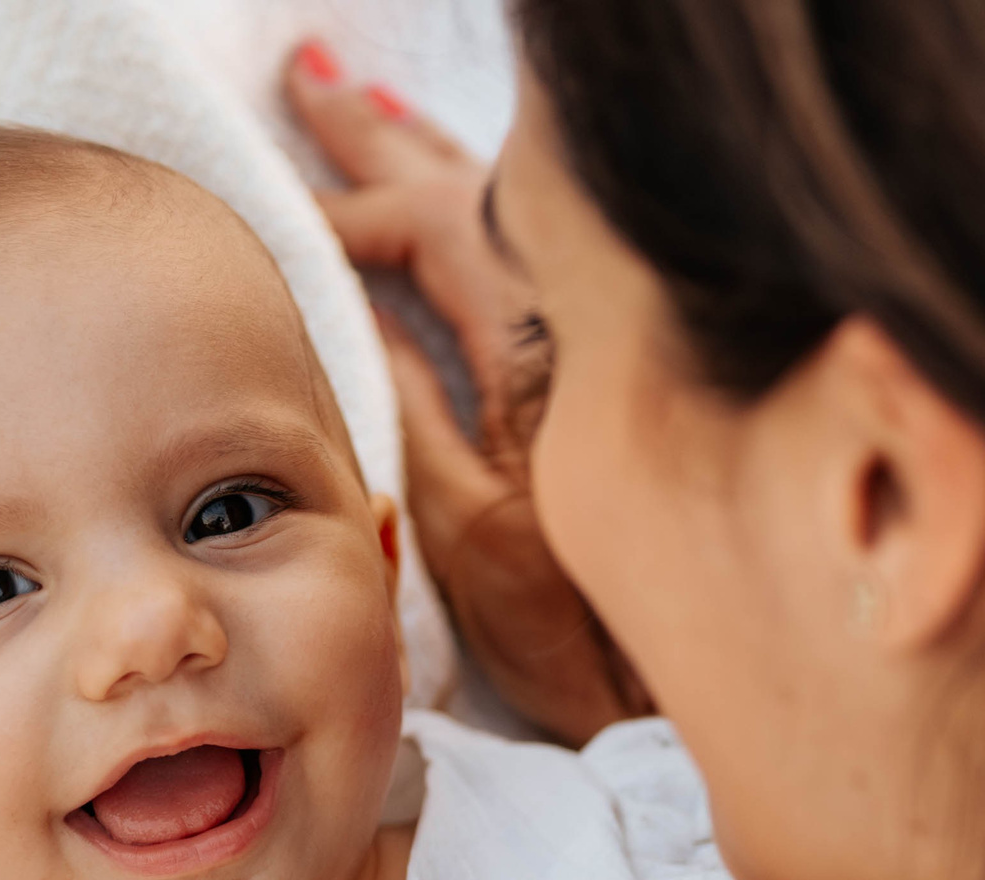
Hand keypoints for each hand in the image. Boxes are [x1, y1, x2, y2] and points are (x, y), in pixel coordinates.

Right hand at [284, 42, 652, 744]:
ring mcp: (614, 337)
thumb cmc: (584, 633)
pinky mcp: (625, 373)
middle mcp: (590, 315)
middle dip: (386, 138)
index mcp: (541, 340)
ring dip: (438, 156)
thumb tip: (356, 307)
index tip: (284, 200)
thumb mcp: (468, 526)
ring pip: (519, 207)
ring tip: (375, 111)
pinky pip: (546, 247)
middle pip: (476, 187)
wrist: (700, 694)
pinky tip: (465, 200)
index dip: (350, 208)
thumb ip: (411, 402)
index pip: (434, 225)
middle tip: (314, 80)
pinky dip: (487, 207)